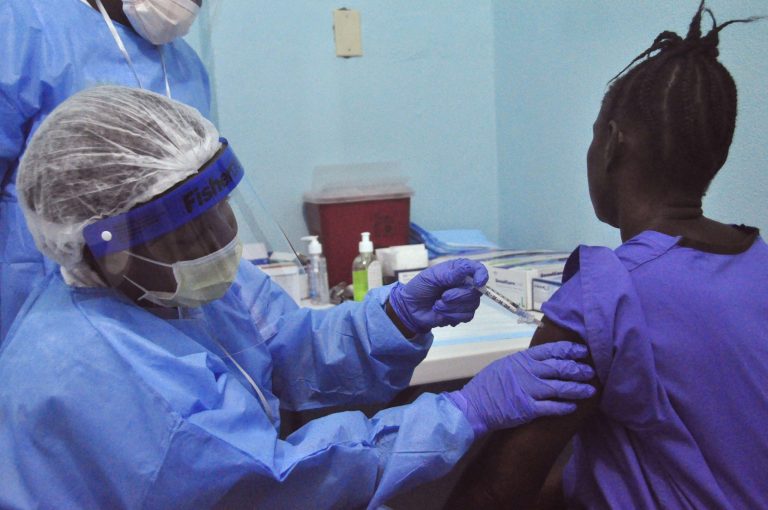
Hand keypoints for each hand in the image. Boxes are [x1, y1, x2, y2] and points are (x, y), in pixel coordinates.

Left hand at [387, 258, 488, 333]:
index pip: (478, 269)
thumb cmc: (421, 287)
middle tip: (442, 296)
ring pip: (472, 305)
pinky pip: (467, 316)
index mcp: (459, 271)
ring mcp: (465, 300)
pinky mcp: (462, 314)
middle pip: (476, 292)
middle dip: (457, 296)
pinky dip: (452, 316)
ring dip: (452, 307)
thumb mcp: (432, 276)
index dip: (482, 275)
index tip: (478, 282)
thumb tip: (468, 268)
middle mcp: (465, 284)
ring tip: (438, 304)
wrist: (411, 307)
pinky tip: (441, 313)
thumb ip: (451, 273)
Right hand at [445, 341, 595, 436]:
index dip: (570, 350)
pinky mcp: (528, 409)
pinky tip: (573, 406)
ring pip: (560, 387)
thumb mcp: (504, 365)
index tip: (583, 352)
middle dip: (578, 369)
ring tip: (590, 390)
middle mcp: (528, 372)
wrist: (473, 405)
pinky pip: (551, 407)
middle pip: (560, 368)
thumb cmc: (487, 385)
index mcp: (522, 359)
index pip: (551, 350)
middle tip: (591, 371)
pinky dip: (564, 406)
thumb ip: (523, 363)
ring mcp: (529, 390)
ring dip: (577, 388)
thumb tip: (540, 360)